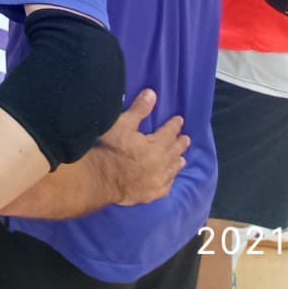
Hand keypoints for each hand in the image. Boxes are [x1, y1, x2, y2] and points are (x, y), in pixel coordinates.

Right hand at [92, 89, 188, 206]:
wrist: (101, 178)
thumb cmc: (110, 149)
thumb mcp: (122, 124)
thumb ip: (139, 110)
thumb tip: (152, 93)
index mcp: (155, 145)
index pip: (169, 133)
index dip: (174, 126)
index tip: (180, 120)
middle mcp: (161, 163)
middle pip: (174, 152)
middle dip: (180, 144)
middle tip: (186, 139)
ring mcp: (157, 181)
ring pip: (172, 170)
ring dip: (177, 163)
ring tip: (182, 160)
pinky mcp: (150, 194)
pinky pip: (166, 187)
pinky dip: (169, 181)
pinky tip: (169, 180)